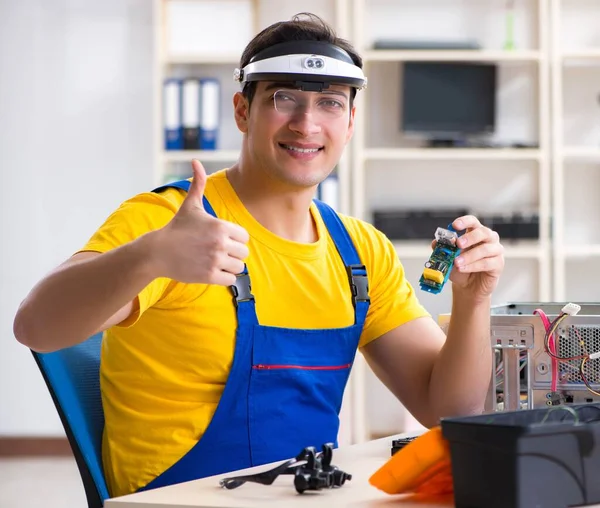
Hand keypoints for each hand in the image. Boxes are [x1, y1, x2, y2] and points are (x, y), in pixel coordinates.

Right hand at [152, 159, 249, 284]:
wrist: (157, 251)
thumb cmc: (176, 228)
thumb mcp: (190, 205)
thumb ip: (198, 183)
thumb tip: (195, 161)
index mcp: (220, 226)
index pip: (244, 237)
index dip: (235, 239)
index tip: (222, 240)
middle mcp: (220, 243)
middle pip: (244, 253)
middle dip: (234, 254)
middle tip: (219, 252)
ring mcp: (215, 260)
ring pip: (239, 267)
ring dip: (230, 266)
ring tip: (216, 262)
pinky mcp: (209, 276)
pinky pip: (231, 280)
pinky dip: (225, 277)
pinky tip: (213, 271)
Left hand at [432, 215, 503, 298]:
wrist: (469, 286)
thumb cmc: (461, 268)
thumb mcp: (448, 258)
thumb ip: (443, 249)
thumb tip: (436, 242)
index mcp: (475, 233)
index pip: (473, 222)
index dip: (465, 221)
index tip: (454, 225)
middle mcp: (488, 239)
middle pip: (483, 232)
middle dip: (469, 237)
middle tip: (458, 244)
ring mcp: (495, 251)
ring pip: (485, 249)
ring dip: (469, 256)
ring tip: (456, 262)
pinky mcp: (498, 264)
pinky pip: (487, 263)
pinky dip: (473, 266)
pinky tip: (462, 268)